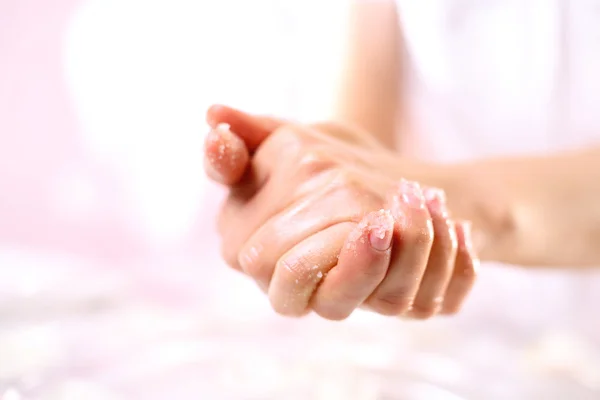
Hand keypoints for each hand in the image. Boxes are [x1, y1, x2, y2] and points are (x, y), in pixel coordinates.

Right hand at [204, 105, 478, 319]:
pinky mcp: (415, 301)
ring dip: (419, 249)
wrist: (390, 176)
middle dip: (369, 254)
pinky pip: (437, 301)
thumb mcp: (283, 144)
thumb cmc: (326, 164)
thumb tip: (212, 120)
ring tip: (428, 200)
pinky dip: (456, 264)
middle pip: (336, 299)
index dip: (315, 247)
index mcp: (270, 259)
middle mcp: (318, 290)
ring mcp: (369, 301)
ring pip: (393, 303)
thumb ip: (242, 146)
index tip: (351, 202)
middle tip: (398, 202)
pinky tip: (457, 225)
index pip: (280, 274)